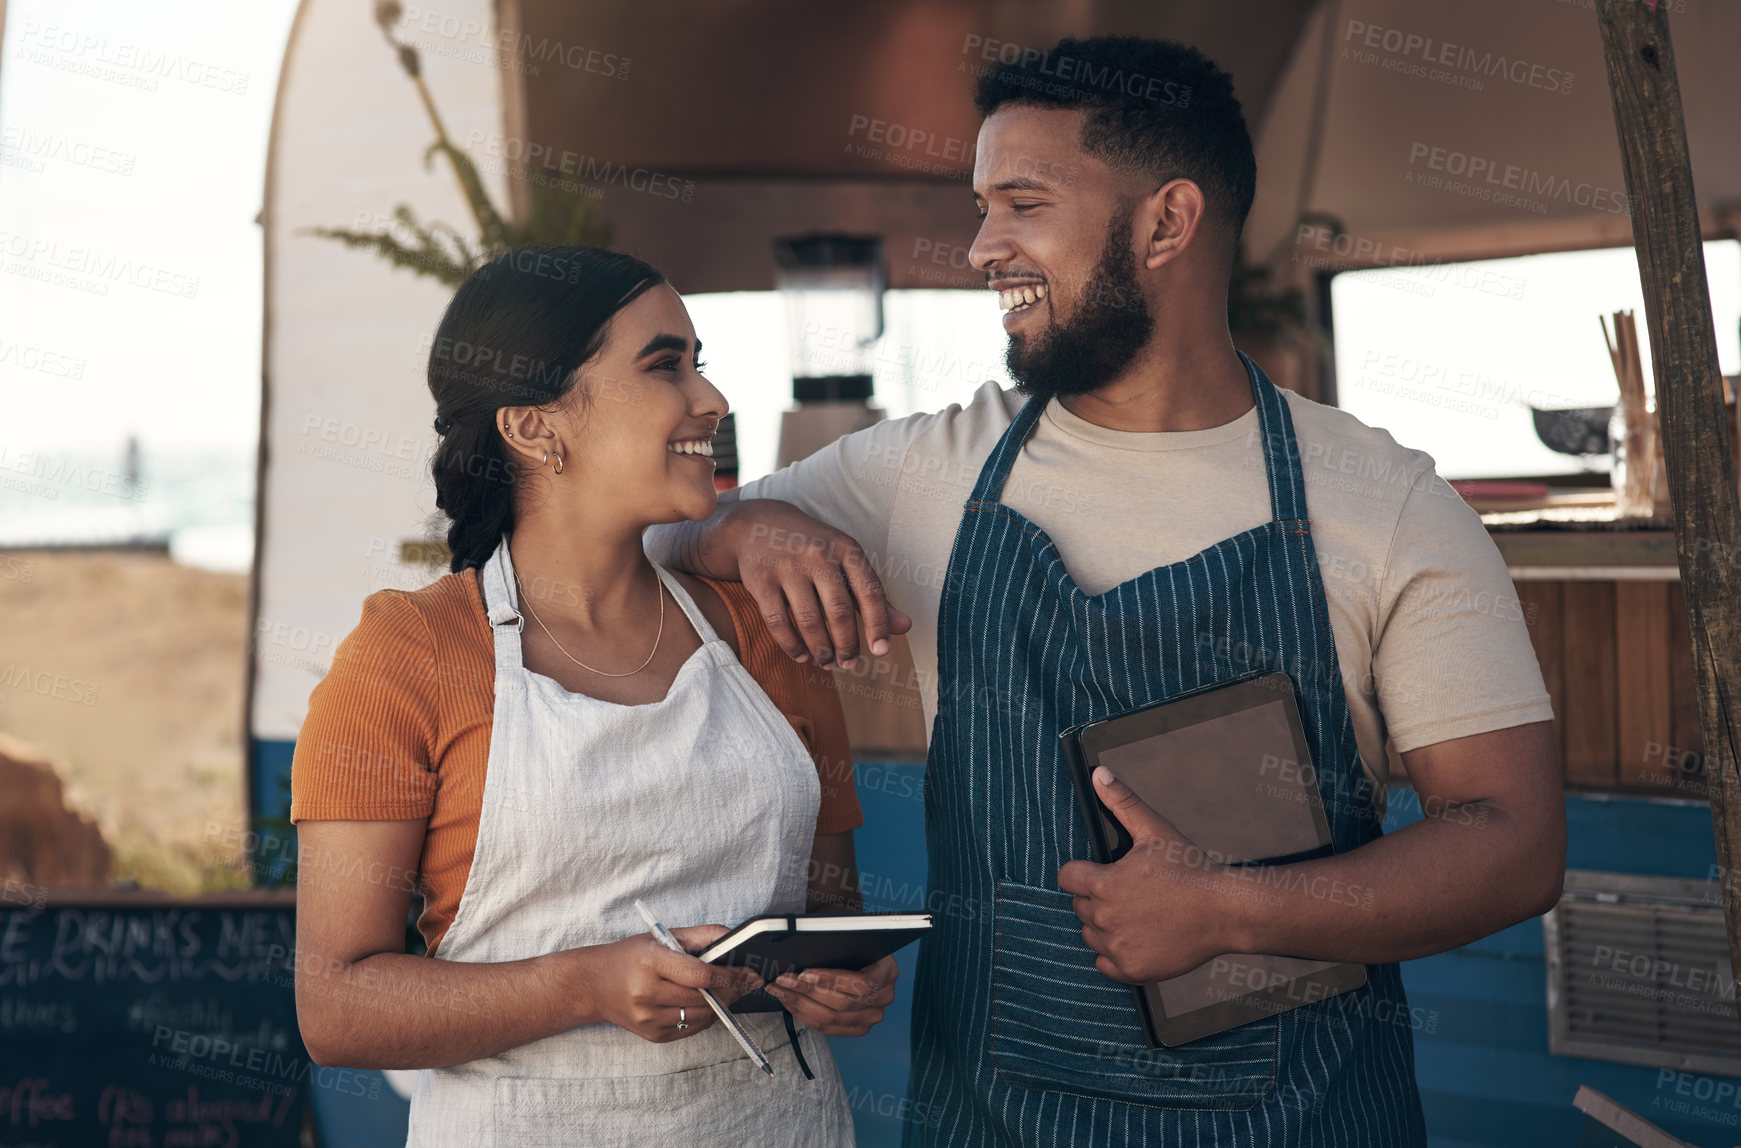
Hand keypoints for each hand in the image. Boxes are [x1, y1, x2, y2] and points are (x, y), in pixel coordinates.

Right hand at [582, 926, 762, 1043]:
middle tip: (747, 981)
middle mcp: (648, 994)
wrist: (594, 985)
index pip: (701, 975)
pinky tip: (705, 1003)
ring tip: (728, 990)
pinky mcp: (654, 1035)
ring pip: (702, 1016)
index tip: (747, 971)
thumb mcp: (662, 936)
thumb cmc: (630, 957)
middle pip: (705, 997)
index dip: (729, 975)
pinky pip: (691, 1028)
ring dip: (721, 1004)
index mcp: (651, 963)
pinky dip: (705, 1016)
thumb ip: (701, 935)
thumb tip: (734, 938)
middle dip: (731, 989)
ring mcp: (650, 1019)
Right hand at [719, 500, 911, 668]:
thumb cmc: (812, 548)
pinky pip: (777, 622)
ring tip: (827, 663)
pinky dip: (791, 645)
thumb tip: (905, 627)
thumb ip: (872, 594)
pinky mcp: (760, 579)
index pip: (869, 591)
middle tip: (850, 664)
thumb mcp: (845, 561)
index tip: (881, 651)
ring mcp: (787, 566)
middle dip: (847, 645)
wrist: (758, 525)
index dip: (878, 624)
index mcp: (845, 548)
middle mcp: (818, 554)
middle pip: (839, 611)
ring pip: (809, 620)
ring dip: (821, 650)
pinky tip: (802, 656)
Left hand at [764, 954, 896, 1036]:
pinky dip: (805, 1015)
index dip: (829, 980)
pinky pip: (828, 1027)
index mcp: (887, 972)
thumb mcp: (853, 937)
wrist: (865, 955)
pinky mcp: (858, 1028)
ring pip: (831, 1018)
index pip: (859, 983)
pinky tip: (790, 1002)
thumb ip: (837, 945)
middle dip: (806, 991)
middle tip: (782, 980)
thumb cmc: (855, 943)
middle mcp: (884, 998)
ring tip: (780, 991)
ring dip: (800, 1004)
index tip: (803, 973)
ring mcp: (872, 1016)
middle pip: (841, 1003)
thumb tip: (803, 954)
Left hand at [1057, 767, 1238, 983]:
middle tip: (1129, 893)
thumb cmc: (1190, 870)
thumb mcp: (1154, 830)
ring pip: (1090, 935)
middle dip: (1097, 898)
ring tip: (1135, 915)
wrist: (1224, 912)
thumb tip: (1099, 774)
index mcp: (1104, 884)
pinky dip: (1115, 955)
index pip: (1068, 878)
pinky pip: (1104, 964)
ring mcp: (1117, 947)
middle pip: (1080, 907)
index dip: (1083, 872)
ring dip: (1104, 927)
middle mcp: (1105, 918)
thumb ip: (1122, 802)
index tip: (1100, 872)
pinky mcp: (1131, 970)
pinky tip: (1136, 939)